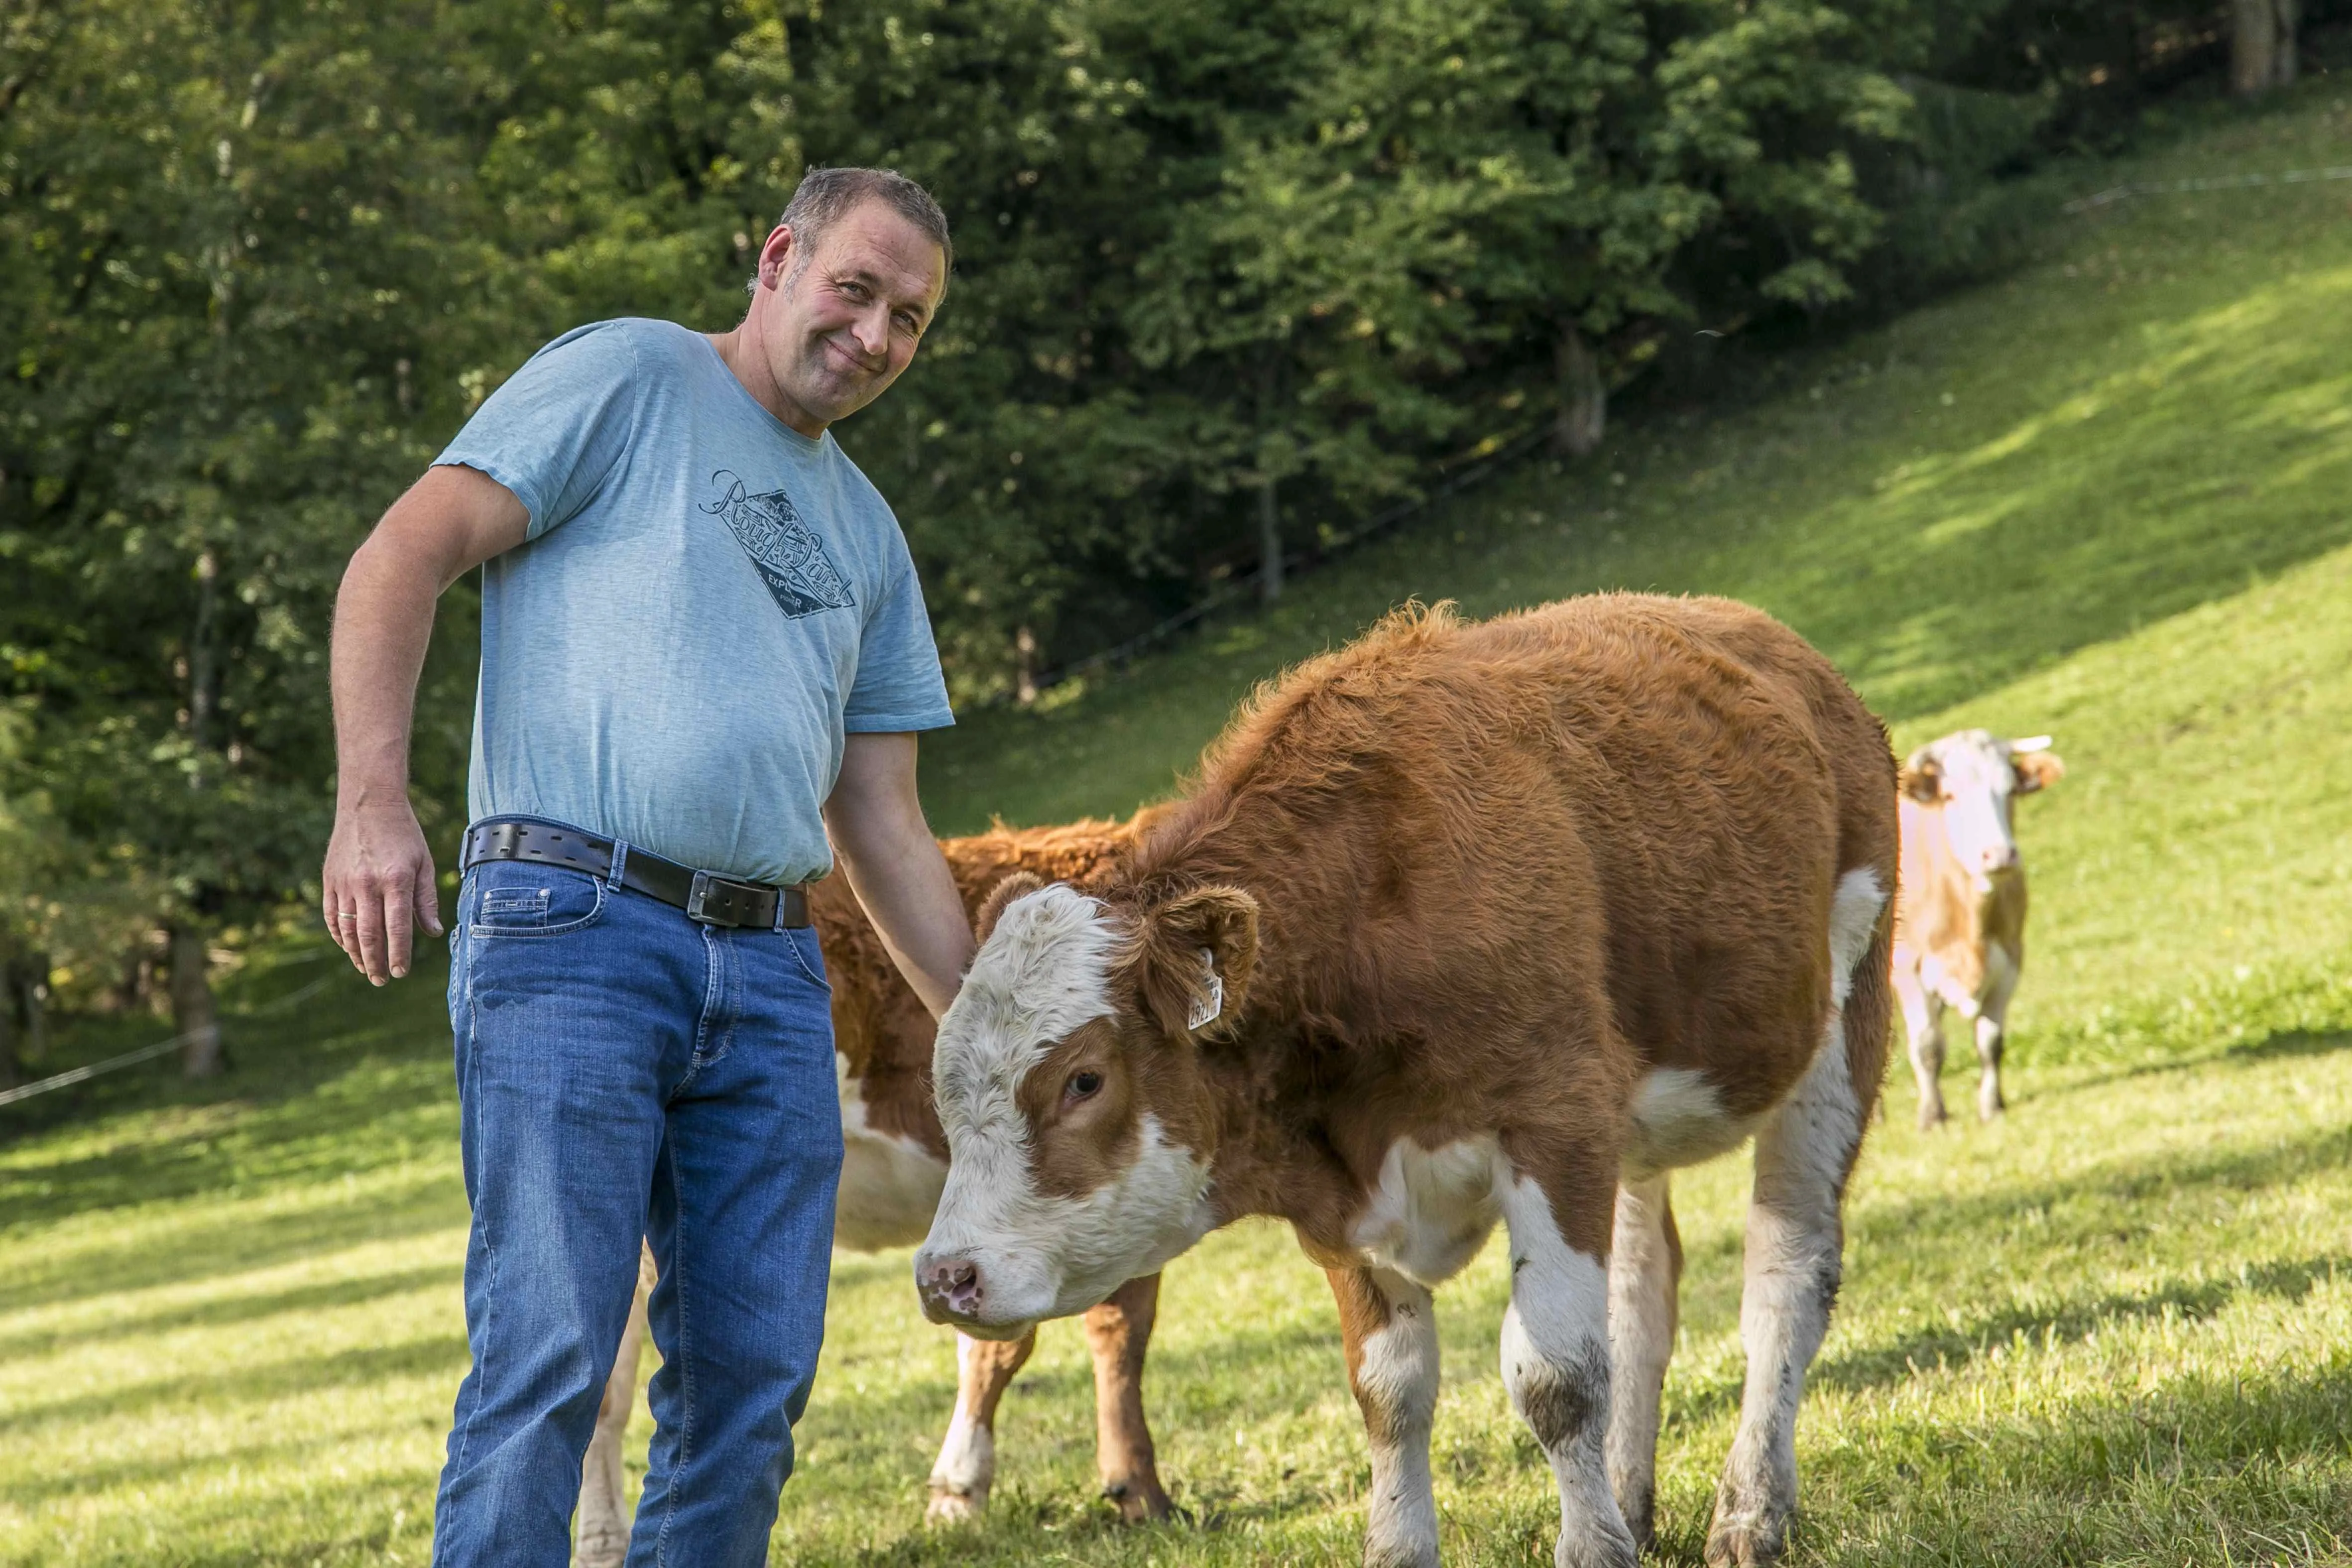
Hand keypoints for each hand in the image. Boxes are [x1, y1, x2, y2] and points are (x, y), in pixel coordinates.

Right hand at [322, 799, 443, 983]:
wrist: (370, 804)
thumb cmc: (404, 834)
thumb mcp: (424, 863)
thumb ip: (426, 900)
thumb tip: (434, 932)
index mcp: (396, 880)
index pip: (397, 928)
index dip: (399, 954)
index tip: (400, 973)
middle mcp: (367, 884)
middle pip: (369, 935)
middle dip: (375, 962)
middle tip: (381, 980)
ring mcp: (345, 883)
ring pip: (347, 929)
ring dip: (356, 953)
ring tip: (365, 969)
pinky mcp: (329, 880)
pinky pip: (331, 916)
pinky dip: (338, 935)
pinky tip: (348, 947)